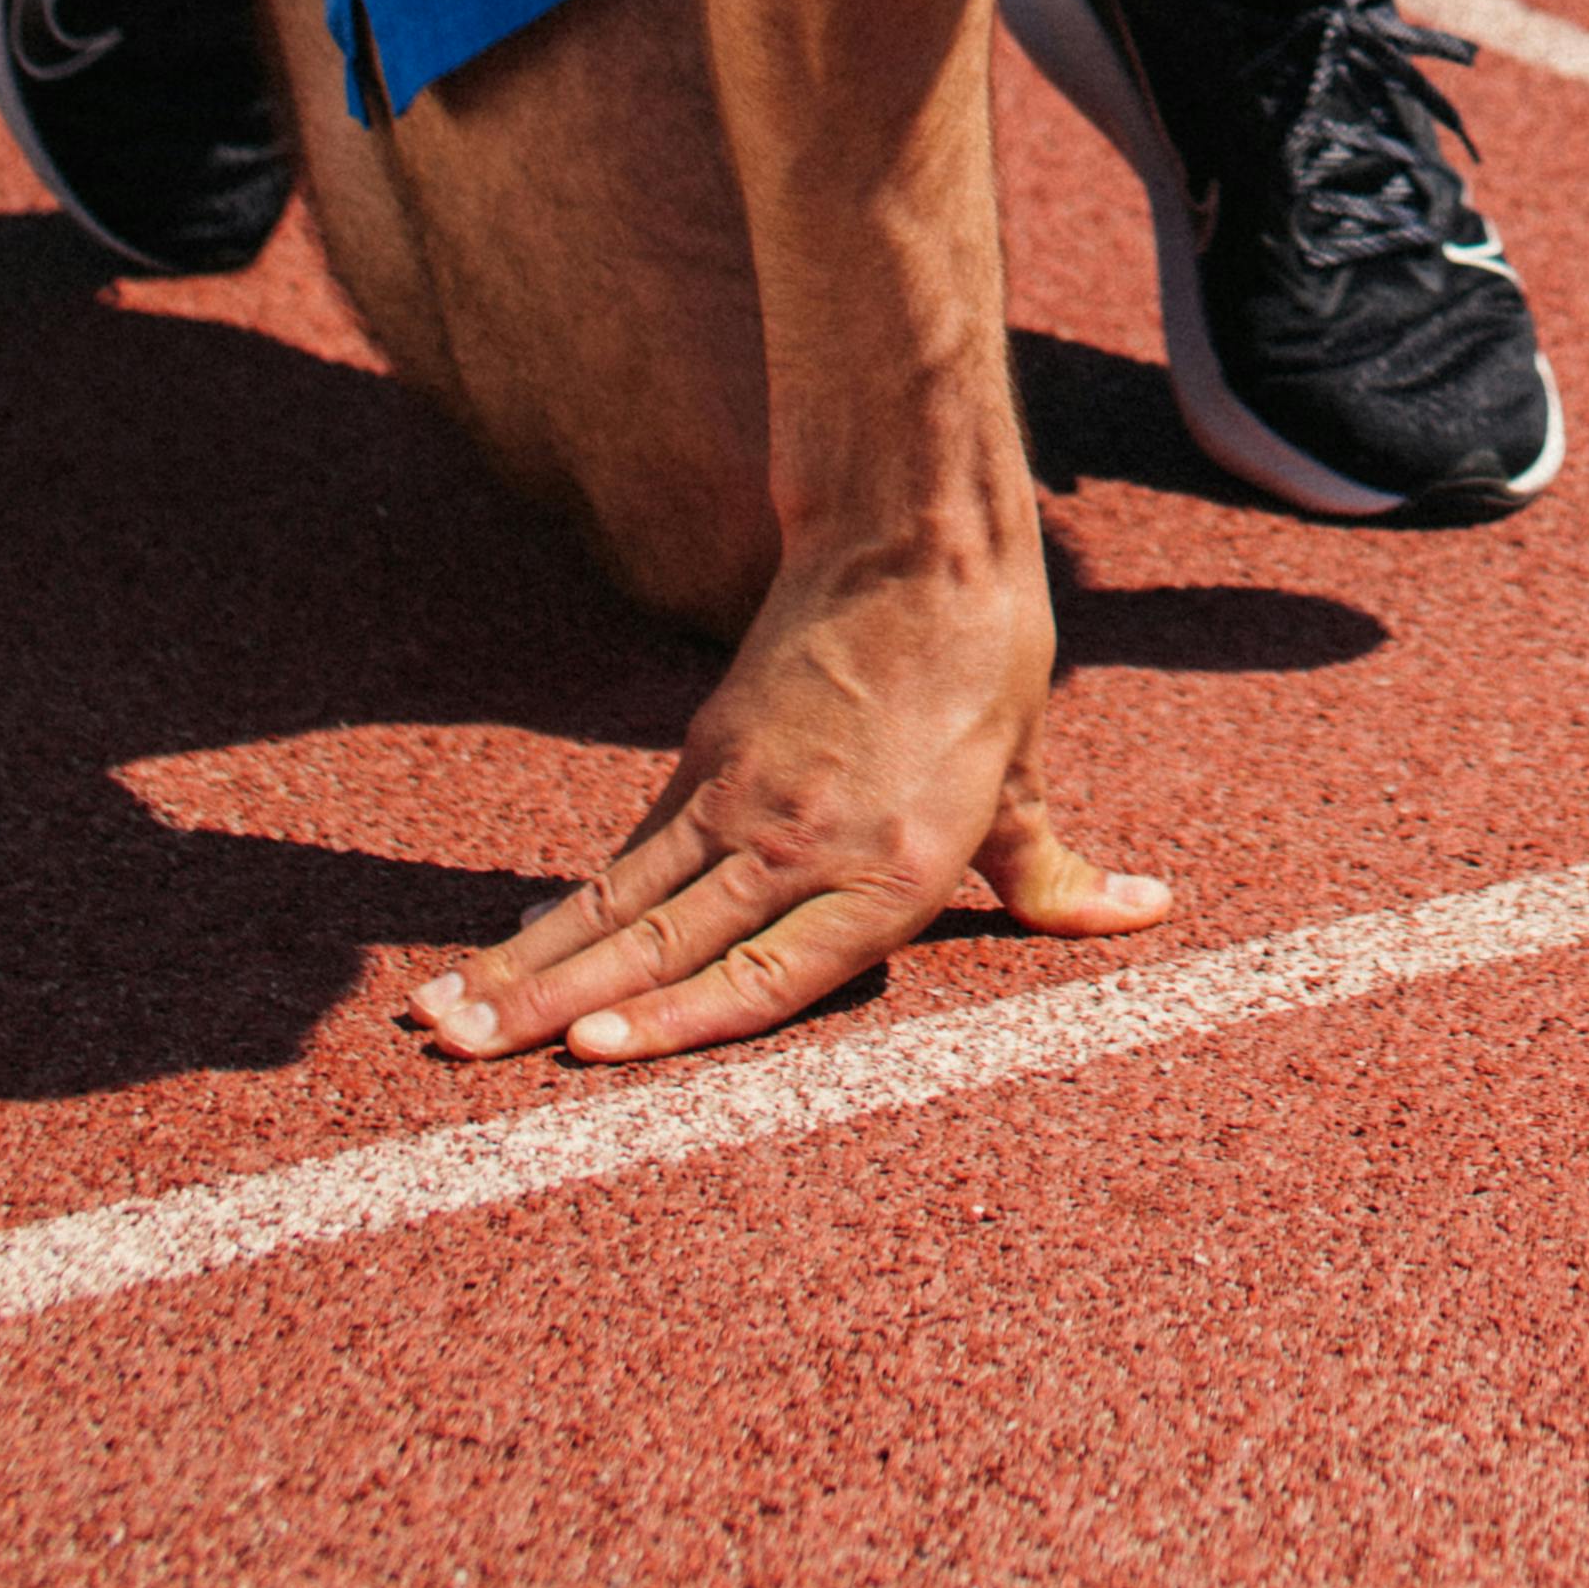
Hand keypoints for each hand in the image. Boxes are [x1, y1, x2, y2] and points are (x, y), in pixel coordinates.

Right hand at [407, 538, 1164, 1071]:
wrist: (920, 534)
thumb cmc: (988, 662)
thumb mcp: (1026, 781)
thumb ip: (1053, 875)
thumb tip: (1147, 912)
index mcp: (889, 871)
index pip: (763, 976)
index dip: (673, 1023)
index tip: (588, 1053)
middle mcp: (802, 844)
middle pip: (658, 945)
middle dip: (549, 1009)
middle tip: (456, 1053)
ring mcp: (743, 797)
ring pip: (619, 902)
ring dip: (527, 963)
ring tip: (441, 1019)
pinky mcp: (708, 753)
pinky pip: (633, 852)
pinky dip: (568, 907)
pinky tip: (510, 948)